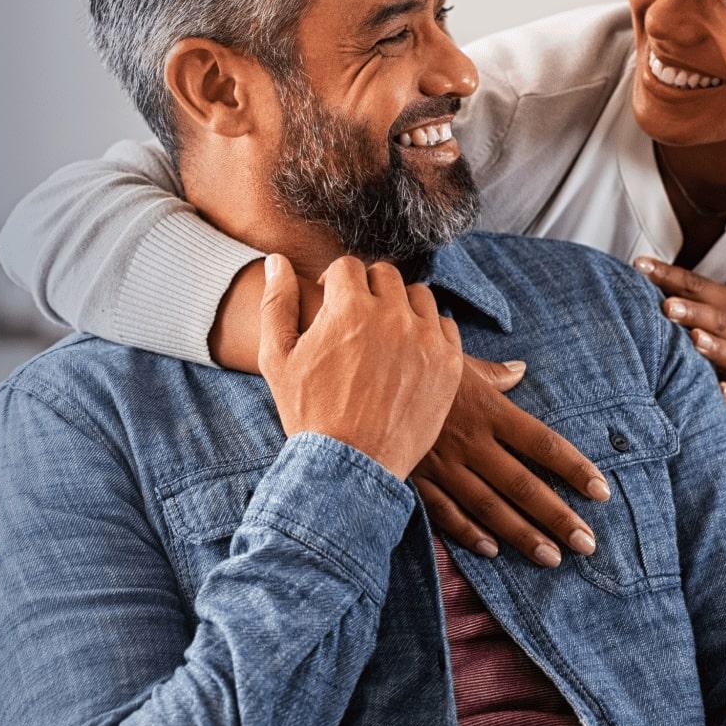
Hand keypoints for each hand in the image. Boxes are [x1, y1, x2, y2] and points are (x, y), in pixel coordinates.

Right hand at [256, 254, 466, 478]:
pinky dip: (428, 332)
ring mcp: (425, 339)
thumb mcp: (277, 357)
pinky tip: (410, 352)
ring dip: (401, 306)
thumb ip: (277, 302)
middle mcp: (391, 315)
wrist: (350, 465)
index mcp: (348, 307)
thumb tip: (277, 261)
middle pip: (385, 275)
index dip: (335, 283)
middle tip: (357, 320)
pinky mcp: (449, 364)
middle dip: (368, 290)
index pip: (348, 266)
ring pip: (419, 296)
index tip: (332, 304)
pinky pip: (444, 326)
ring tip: (385, 334)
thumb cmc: (308, 412)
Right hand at [412, 375, 612, 564]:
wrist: (358, 373)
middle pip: (523, 484)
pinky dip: (468, 533)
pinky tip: (492, 550)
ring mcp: (442, 463)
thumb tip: (521, 370)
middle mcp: (471, 441)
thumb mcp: (455, 360)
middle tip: (587, 544)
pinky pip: (445, 511)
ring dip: (522, 535)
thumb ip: (493, 373)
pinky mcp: (416, 477)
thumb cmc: (412, 363)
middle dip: (558, 517)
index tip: (601, 491)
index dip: (574, 468)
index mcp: (487, 410)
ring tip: (551, 557)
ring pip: (490, 506)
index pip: (543, 443)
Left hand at [632, 258, 725, 410]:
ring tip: (694, 340)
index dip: (668, 275)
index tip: (640, 266)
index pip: (696, 286)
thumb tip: (645, 274)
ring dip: (711, 347)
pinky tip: (719, 392)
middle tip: (666, 306)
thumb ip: (693, 293)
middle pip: (714, 318)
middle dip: (691, 312)